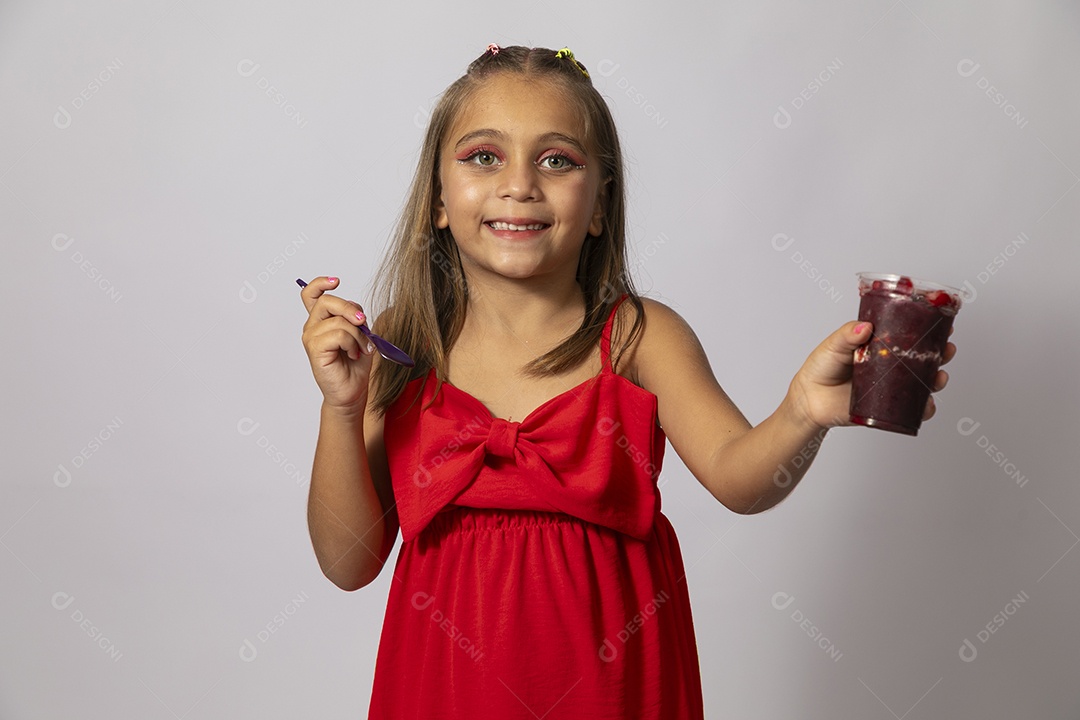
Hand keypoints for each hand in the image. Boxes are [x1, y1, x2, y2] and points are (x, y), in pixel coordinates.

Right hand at [299, 276, 377, 413]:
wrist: (352, 391)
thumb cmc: (355, 364)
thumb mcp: (360, 334)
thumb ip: (355, 318)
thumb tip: (356, 312)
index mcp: (322, 321)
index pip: (311, 294)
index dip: (320, 283)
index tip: (336, 281)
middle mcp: (313, 327)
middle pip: (327, 301)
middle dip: (349, 308)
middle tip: (363, 322)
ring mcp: (311, 338)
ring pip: (338, 320)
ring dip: (357, 334)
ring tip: (361, 348)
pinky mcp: (314, 349)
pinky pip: (338, 334)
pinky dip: (352, 343)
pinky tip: (353, 354)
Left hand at [786, 321, 956, 430]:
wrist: (809, 399)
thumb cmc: (821, 368)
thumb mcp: (833, 345)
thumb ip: (847, 335)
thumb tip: (865, 327)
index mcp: (880, 346)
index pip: (909, 336)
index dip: (929, 331)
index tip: (943, 325)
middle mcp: (890, 366)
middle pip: (923, 359)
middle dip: (941, 354)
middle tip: (946, 350)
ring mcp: (891, 387)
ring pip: (922, 384)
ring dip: (937, 380)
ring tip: (938, 378)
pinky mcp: (887, 408)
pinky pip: (910, 410)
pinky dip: (923, 409)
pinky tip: (926, 405)